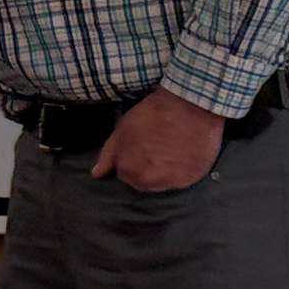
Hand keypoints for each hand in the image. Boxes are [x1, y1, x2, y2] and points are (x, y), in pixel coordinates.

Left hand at [90, 86, 225, 192]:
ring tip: (169, 150)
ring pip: (162, 182)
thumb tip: (97, 174)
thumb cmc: (152, 114)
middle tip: (156, 146)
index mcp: (129, 172)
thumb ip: (109, 155)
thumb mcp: (122, 129)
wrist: (188, 105)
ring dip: (162, 171)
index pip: (124, 173)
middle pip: (143, 181)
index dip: (131, 157)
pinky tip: (182, 153)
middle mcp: (149, 183)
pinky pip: (182, 180)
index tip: (140, 145)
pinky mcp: (191, 179)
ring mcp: (172, 183)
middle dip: (145, 167)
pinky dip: (181, 170)